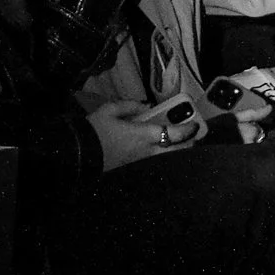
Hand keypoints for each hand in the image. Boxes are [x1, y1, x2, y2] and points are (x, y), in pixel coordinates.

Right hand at [92, 94, 206, 171]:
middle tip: (193, 138)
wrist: (78, 153)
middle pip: (174, 152)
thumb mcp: (110, 110)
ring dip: (175, 152)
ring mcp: (139, 162)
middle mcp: (145, 151)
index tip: (195, 126)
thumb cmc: (94, 130)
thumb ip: (130, 106)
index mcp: (142, 135)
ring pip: (165, 159)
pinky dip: (161, 157)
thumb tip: (146, 106)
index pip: (173, 134)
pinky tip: (160, 152)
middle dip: (187, 146)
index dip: (187, 131)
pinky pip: (153, 163)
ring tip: (179, 145)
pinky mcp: (131, 168)